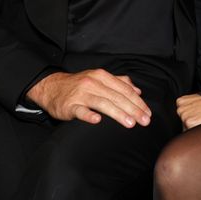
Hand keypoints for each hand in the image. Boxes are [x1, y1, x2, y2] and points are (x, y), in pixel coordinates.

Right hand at [26, 70, 150, 127]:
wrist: (52, 87)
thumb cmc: (79, 84)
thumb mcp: (99, 78)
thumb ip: (119, 82)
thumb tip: (137, 90)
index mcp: (102, 76)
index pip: (124, 89)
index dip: (138, 101)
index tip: (148, 113)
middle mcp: (92, 83)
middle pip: (116, 97)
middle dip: (133, 109)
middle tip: (145, 121)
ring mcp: (81, 94)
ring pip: (102, 103)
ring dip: (118, 113)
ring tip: (130, 123)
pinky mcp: (69, 105)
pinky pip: (80, 110)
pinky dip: (89, 115)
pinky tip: (98, 120)